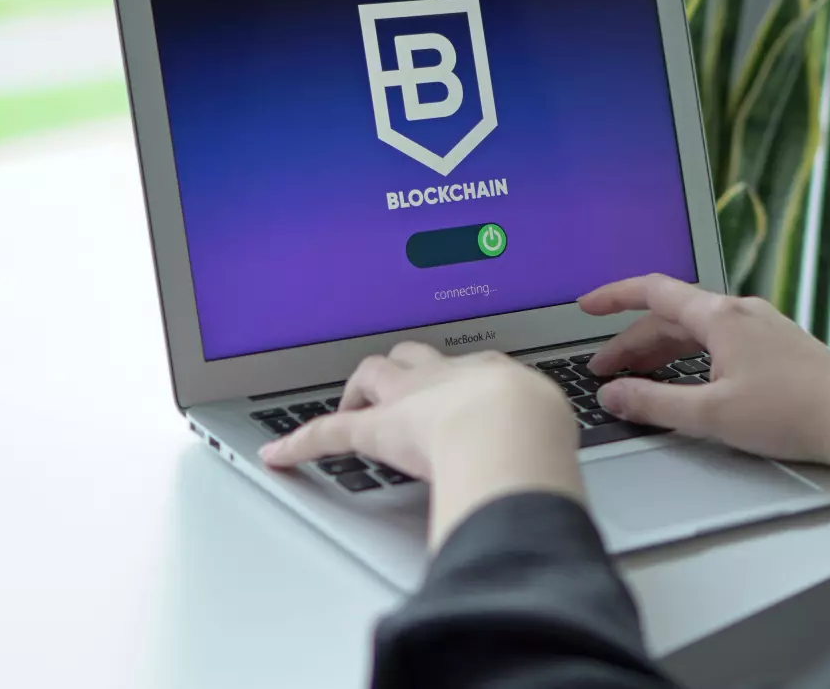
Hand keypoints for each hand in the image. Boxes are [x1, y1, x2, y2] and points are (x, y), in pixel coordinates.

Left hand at [260, 342, 583, 545]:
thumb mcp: (550, 428)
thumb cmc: (537, 426)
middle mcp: (445, 376)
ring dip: (359, 391)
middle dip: (401, 369)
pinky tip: (279, 454)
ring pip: (373, 375)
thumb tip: (549, 474)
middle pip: (413, 356)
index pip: (466, 370)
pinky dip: (301, 443)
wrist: (511, 425)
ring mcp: (406, 399)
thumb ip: (541, 442)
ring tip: (350, 409)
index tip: (457, 395)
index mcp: (491, 375)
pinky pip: (329, 432)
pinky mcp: (373, 429)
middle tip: (399, 391)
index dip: (455, 383)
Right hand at [578, 274, 829, 507]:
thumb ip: (653, 403)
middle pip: (670, 317)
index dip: (614, 297)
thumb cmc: (795, 413)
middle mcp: (740, 313)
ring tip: (637, 379)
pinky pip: (718, 341)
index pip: (653, 292)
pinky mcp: (776, 347)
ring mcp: (761, 328)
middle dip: (632, 343)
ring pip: (695, 331)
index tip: (586, 306)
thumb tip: (613, 394)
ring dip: (660, 351)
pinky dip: (689, 357)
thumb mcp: (711, 414)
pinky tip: (686, 381)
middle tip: (605, 371)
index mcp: (720, 318)